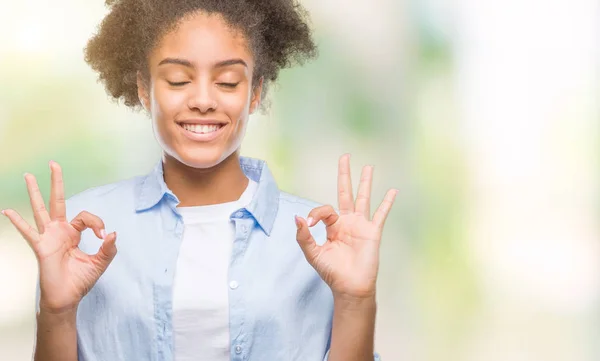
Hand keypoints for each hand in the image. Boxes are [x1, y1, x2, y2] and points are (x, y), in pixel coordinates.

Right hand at [2, 161, 116, 313]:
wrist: (67, 298)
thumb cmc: (81, 280)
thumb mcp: (100, 262)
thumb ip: (108, 249)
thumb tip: (112, 233)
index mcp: (73, 233)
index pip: (85, 216)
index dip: (96, 223)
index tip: (102, 236)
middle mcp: (59, 231)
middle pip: (57, 201)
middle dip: (56, 182)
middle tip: (53, 163)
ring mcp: (48, 237)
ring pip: (40, 210)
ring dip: (35, 193)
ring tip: (28, 175)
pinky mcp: (41, 247)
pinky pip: (28, 232)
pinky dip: (18, 222)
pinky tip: (7, 211)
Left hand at [295, 154, 397, 299]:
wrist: (350, 286)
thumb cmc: (332, 272)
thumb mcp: (313, 254)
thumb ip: (304, 236)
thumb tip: (298, 217)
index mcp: (332, 226)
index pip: (325, 209)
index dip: (316, 213)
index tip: (310, 222)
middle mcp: (347, 222)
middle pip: (345, 193)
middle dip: (344, 175)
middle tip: (345, 157)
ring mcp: (361, 225)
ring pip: (363, 198)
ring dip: (366, 182)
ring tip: (368, 167)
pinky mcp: (373, 231)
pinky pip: (381, 214)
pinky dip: (387, 203)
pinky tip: (393, 191)